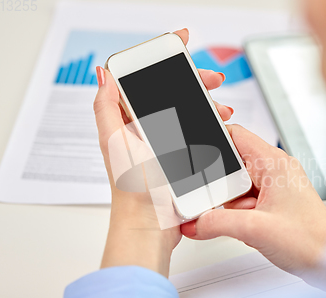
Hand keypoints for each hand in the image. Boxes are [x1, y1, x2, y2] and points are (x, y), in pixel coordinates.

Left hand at [94, 28, 232, 276]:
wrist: (151, 225)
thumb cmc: (132, 190)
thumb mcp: (116, 143)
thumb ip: (106, 108)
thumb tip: (103, 75)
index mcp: (129, 121)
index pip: (146, 80)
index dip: (163, 60)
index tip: (181, 45)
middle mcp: (147, 129)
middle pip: (173, 92)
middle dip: (195, 81)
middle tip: (213, 79)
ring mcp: (166, 142)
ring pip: (190, 111)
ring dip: (208, 104)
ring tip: (222, 109)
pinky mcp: (182, 156)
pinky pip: (199, 131)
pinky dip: (211, 125)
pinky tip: (221, 126)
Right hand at [181, 124, 325, 276]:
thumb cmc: (310, 240)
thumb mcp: (254, 229)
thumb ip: (216, 223)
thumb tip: (194, 222)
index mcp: (274, 164)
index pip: (236, 135)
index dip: (212, 138)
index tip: (194, 151)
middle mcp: (276, 170)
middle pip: (232, 164)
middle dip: (220, 186)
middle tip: (218, 203)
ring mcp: (276, 186)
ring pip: (237, 185)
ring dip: (230, 203)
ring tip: (242, 220)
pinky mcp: (275, 201)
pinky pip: (246, 199)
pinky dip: (239, 212)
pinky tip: (246, 226)